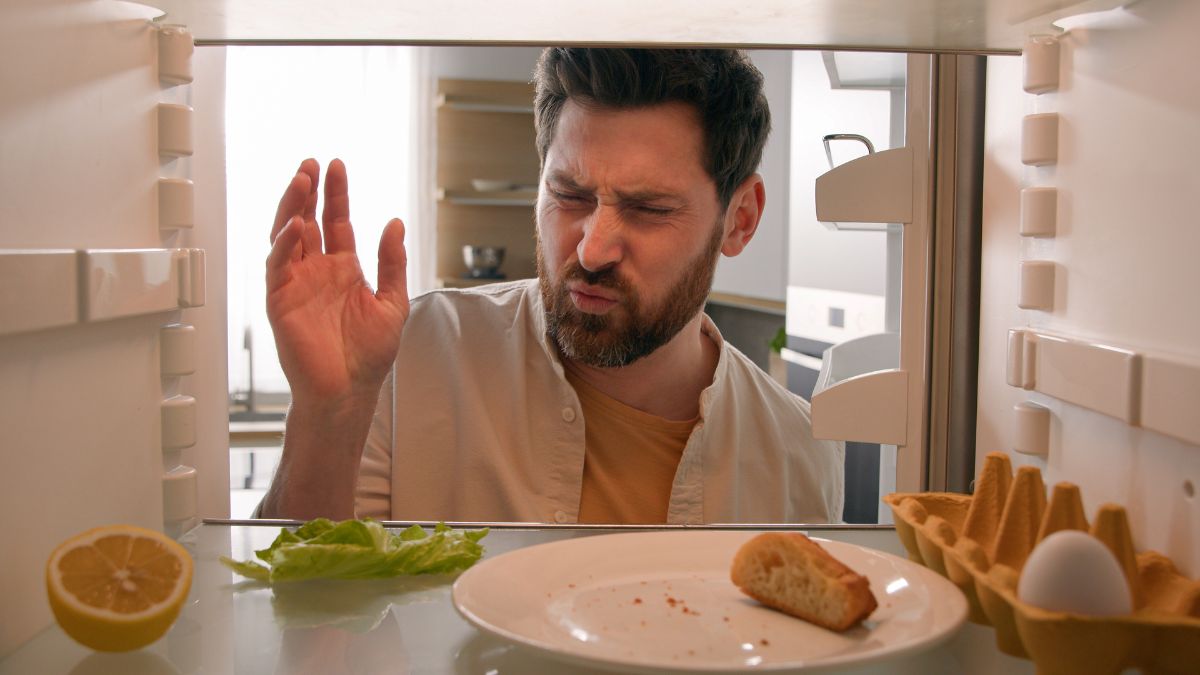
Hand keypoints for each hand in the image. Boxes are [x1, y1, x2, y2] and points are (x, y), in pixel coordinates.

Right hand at [267, 158, 408, 406]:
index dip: (337, 195)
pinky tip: (294, 225)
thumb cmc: (369, 355)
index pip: (337, 222)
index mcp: (343, 270)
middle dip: (309, 191)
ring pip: (287, 236)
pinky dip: (282, 243)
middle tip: (312, 164)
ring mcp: (296, 285)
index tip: (337, 166)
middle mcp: (317, 272)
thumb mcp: (392, 301)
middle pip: (308, 221)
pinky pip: (277, 266)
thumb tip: (395, 223)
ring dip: (291, 207)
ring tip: (300, 180)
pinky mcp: (280, 301)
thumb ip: (392, 262)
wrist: (350, 391)